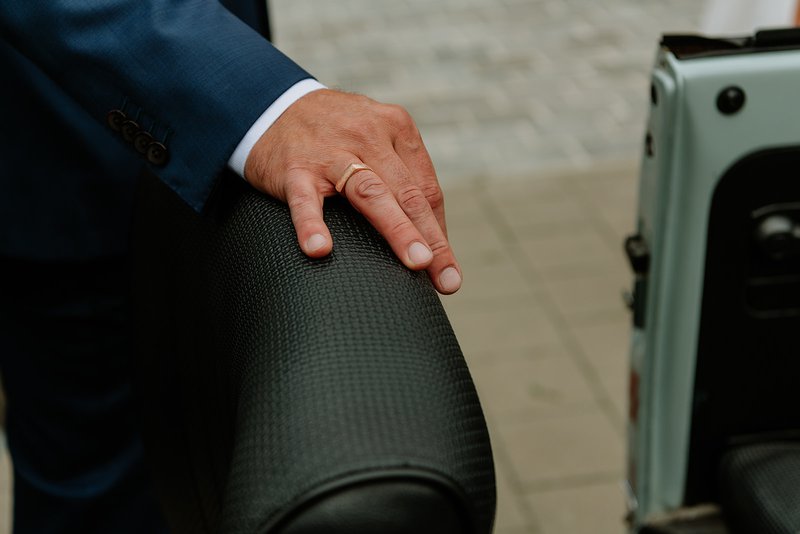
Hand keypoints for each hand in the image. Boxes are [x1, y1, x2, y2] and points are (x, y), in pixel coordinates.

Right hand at [243, 89, 461, 293]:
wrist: (275, 106)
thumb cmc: (336, 135)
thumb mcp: (375, 140)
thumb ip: (401, 178)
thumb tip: (431, 236)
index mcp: (397, 128)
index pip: (426, 188)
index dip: (439, 232)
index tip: (448, 270)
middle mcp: (369, 135)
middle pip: (408, 194)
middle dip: (430, 238)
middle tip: (446, 277)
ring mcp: (331, 152)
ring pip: (370, 193)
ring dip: (397, 229)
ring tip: (415, 262)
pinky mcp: (295, 167)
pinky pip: (305, 199)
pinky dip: (312, 224)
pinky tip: (320, 249)